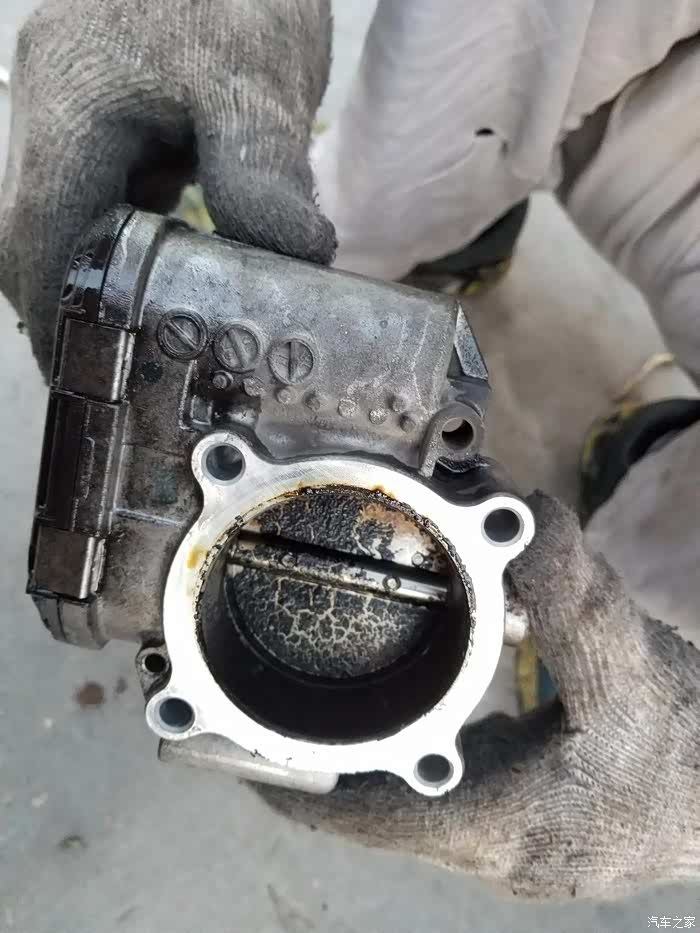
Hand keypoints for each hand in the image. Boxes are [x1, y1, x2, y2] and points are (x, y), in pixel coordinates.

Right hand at [0, 0, 334, 375]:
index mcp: (71, 107)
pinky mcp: (99, 100)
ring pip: (61, 209)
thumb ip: (259, 180)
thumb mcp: (255, 85)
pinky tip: (167, 250)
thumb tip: (290, 262)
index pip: (39, 237)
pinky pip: (93, 181)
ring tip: (144, 319)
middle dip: (68, 300)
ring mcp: (69, 100)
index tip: (81, 369)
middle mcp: (50, 105)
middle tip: (116, 358)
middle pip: (34, 230)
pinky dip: (120, 228)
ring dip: (95, 266)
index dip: (54, 314)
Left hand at [259, 493, 699, 899]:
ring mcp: (516, 850)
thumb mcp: (631, 662)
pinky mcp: (533, 830)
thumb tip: (518, 512)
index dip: (302, 792)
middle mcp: (498, 853)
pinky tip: (417, 713)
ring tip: (324, 704)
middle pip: (385, 814)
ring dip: (372, 758)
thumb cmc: (690, 742)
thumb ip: (571, 594)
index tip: (240, 750)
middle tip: (271, 703)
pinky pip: (453, 794)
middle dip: (329, 764)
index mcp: (506, 824)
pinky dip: (420, 754)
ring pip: (416, 807)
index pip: (372, 821)